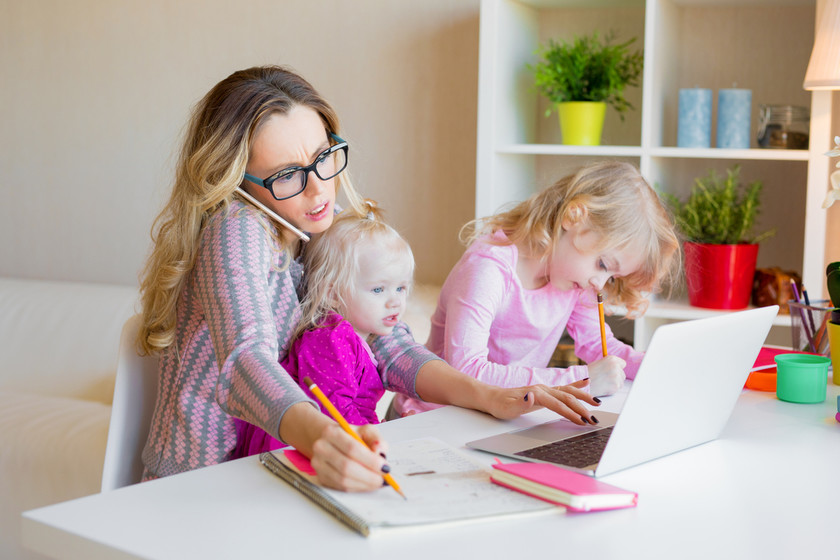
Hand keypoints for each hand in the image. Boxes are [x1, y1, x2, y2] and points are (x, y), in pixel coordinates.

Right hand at [309, 423, 389, 491]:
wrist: (334, 443)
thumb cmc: (352, 437)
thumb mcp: (367, 431)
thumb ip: (376, 440)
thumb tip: (379, 453)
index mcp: (331, 432)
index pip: (352, 448)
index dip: (370, 460)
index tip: (385, 467)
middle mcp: (321, 447)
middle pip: (346, 466)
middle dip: (368, 475)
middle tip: (383, 478)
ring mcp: (318, 464)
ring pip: (343, 480)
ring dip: (364, 484)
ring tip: (377, 482)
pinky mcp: (321, 477)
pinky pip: (340, 487)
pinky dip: (357, 488)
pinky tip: (367, 484)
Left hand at [481, 379, 600, 424]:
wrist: (492, 397)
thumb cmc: (500, 405)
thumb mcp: (507, 408)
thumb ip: (521, 403)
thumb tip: (532, 397)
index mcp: (536, 393)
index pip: (558, 404)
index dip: (570, 413)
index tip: (582, 422)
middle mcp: (543, 389)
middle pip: (567, 397)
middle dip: (582, 408)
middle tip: (594, 419)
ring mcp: (545, 389)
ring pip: (568, 391)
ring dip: (583, 397)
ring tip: (597, 403)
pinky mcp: (545, 392)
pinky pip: (564, 387)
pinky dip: (576, 386)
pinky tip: (585, 383)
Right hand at [586, 355, 626, 396]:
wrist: (581, 383)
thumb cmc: (588, 373)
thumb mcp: (599, 363)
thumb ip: (609, 364)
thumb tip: (618, 368)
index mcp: (612, 359)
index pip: (623, 363)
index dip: (618, 368)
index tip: (612, 371)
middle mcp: (616, 366)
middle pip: (622, 374)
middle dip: (616, 377)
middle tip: (605, 379)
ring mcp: (617, 377)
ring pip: (621, 382)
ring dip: (614, 384)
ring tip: (603, 383)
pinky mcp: (616, 386)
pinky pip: (617, 388)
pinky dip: (611, 389)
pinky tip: (603, 387)